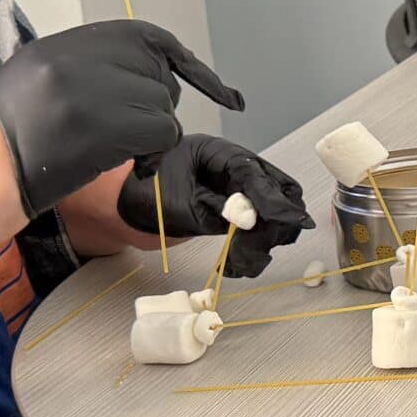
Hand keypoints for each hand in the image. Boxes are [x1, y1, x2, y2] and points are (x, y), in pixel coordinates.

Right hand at [0, 21, 240, 217]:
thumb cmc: (2, 148)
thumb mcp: (35, 86)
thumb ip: (85, 71)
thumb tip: (143, 71)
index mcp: (58, 47)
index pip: (142, 37)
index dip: (179, 61)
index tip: (210, 84)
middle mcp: (74, 59)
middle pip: (157, 72)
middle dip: (157, 104)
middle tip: (130, 133)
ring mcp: (88, 89)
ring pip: (162, 105)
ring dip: (151, 135)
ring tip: (112, 153)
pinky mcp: (102, 124)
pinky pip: (161, 132)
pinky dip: (154, 154)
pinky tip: (129, 167)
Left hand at [120, 136, 313, 277]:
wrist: (126, 208)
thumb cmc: (145, 194)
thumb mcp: (179, 202)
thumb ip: (216, 209)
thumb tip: (249, 220)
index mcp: (218, 153)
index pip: (255, 174)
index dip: (273, 199)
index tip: (290, 219)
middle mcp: (233, 169)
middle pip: (278, 188)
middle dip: (278, 218)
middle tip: (267, 243)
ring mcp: (236, 190)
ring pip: (273, 212)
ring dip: (265, 239)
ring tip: (243, 262)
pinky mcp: (234, 212)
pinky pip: (258, 228)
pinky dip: (254, 248)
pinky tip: (239, 263)